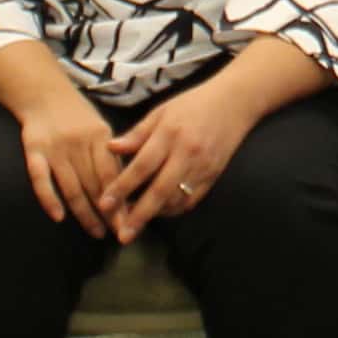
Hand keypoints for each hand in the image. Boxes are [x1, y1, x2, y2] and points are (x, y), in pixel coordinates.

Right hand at [8, 76, 125, 236]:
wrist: (43, 93)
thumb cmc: (77, 115)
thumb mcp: (100, 128)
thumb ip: (111, 154)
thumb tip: (128, 186)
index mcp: (99, 136)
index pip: (112, 174)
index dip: (121, 199)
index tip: (130, 220)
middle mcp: (78, 143)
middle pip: (94, 184)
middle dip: (107, 213)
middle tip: (118, 233)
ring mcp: (55, 147)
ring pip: (72, 187)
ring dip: (84, 213)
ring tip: (96, 231)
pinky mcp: (33, 150)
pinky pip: (41, 179)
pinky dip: (49, 198)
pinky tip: (58, 217)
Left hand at [101, 75, 260, 237]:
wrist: (234, 103)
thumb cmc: (191, 104)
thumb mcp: (160, 112)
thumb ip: (136, 134)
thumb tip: (110, 147)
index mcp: (169, 134)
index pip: (142, 166)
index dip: (122, 187)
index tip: (104, 204)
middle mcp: (186, 153)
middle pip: (160, 190)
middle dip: (140, 215)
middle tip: (123, 235)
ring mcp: (202, 166)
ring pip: (177, 199)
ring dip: (156, 214)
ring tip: (135, 224)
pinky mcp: (213, 175)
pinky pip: (192, 199)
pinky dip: (175, 209)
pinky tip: (160, 212)